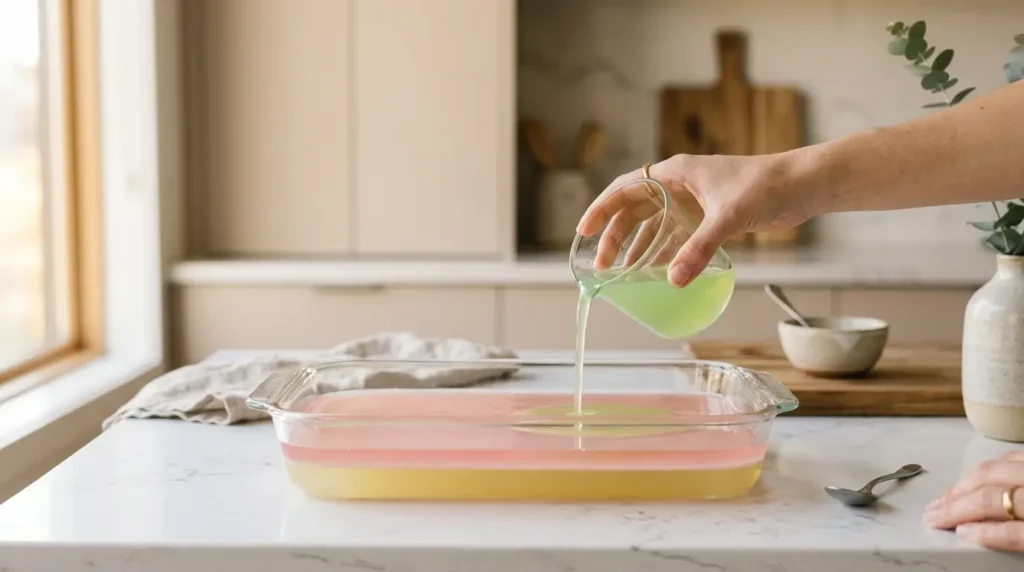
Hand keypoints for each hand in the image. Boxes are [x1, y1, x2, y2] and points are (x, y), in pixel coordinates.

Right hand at [576, 152, 816, 286]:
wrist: (802, 185)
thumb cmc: (766, 185)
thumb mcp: (728, 217)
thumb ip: (698, 249)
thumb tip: (674, 280)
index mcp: (676, 172)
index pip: (625, 188)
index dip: (602, 209)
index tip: (584, 231)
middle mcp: (680, 184)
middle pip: (635, 209)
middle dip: (616, 235)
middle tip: (603, 263)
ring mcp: (695, 200)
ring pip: (655, 223)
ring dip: (638, 245)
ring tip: (624, 272)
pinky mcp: (710, 215)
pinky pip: (677, 234)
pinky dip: (665, 251)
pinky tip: (658, 271)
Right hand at [923, 450, 1023, 551]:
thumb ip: (1017, 538)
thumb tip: (971, 531)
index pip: (1012, 532)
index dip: (984, 535)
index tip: (957, 533)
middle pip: (992, 496)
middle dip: (957, 506)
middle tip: (932, 515)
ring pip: (993, 470)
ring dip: (963, 484)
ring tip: (943, 497)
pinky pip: (1010, 455)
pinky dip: (988, 467)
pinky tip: (976, 477)